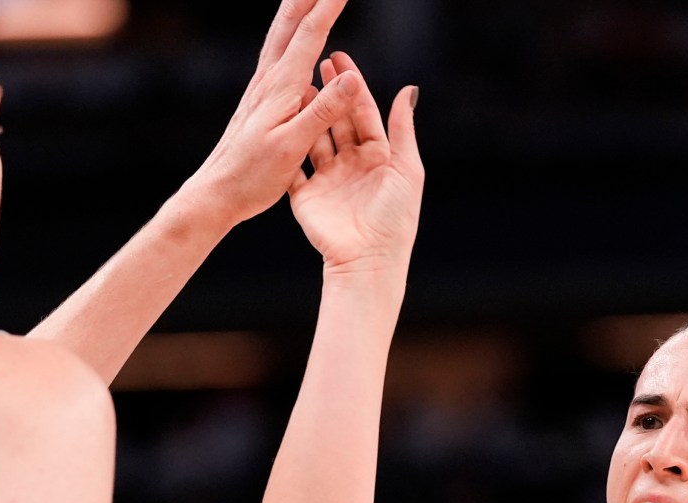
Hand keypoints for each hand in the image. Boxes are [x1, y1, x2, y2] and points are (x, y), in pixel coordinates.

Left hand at [181, 0, 368, 228]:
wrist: (215, 193)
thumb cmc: (252, 177)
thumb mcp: (292, 147)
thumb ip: (322, 111)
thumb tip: (351, 78)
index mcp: (280, 88)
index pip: (310, 35)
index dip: (329, 6)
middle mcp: (268, 81)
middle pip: (289, 23)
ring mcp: (261, 89)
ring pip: (281, 35)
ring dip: (297, 9)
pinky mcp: (259, 101)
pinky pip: (279, 56)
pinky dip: (292, 36)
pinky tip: (296, 42)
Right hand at [288, 53, 422, 271]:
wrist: (367, 260)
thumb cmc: (395, 218)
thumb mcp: (405, 168)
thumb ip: (401, 129)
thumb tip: (408, 89)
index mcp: (377, 157)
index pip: (363, 113)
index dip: (352, 86)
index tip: (339, 58)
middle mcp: (351, 165)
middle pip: (337, 120)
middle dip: (328, 93)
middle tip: (316, 63)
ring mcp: (327, 178)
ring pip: (313, 137)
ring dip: (306, 113)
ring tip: (295, 85)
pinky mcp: (306, 194)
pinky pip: (294, 166)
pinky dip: (287, 144)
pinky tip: (280, 120)